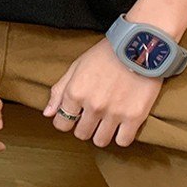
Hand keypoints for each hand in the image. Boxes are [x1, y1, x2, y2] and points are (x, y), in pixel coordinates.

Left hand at [42, 37, 163, 147]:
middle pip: (81, 134)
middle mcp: (93, 105)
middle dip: (85, 125)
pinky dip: (121, 135)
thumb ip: (60, 90)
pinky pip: (122, 141)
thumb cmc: (107, 53)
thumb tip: (48, 113)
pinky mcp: (134, 117)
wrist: (139, 45)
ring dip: (102, 132)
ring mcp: (114, 113)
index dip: (67, 120)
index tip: (76, 114)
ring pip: (100, 141)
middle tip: (94, 113)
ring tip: (108, 119)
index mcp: (76, 92)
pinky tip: (122, 123)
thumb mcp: (78, 65)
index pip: (61, 124)